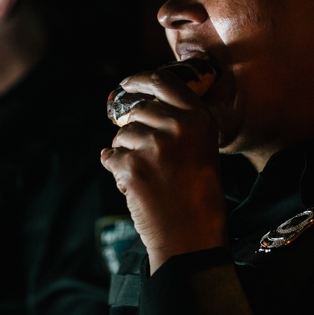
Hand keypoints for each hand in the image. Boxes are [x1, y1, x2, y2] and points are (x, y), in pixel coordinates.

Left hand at [100, 68, 226, 272]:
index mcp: (199, 118)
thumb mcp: (203, 147)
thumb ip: (180, 122)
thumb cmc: (199, 193)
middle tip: (148, 157)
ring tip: (147, 175)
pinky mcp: (132, 167)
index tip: (126, 84)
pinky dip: (117, 171)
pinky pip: (111, 157)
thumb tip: (142, 107)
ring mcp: (154, 146)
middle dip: (135, 130)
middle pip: (139, 111)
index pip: (163, 82)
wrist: (192, 234)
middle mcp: (178, 126)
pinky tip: (135, 186)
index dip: (140, 80)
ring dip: (126, 152)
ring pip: (122, 135)